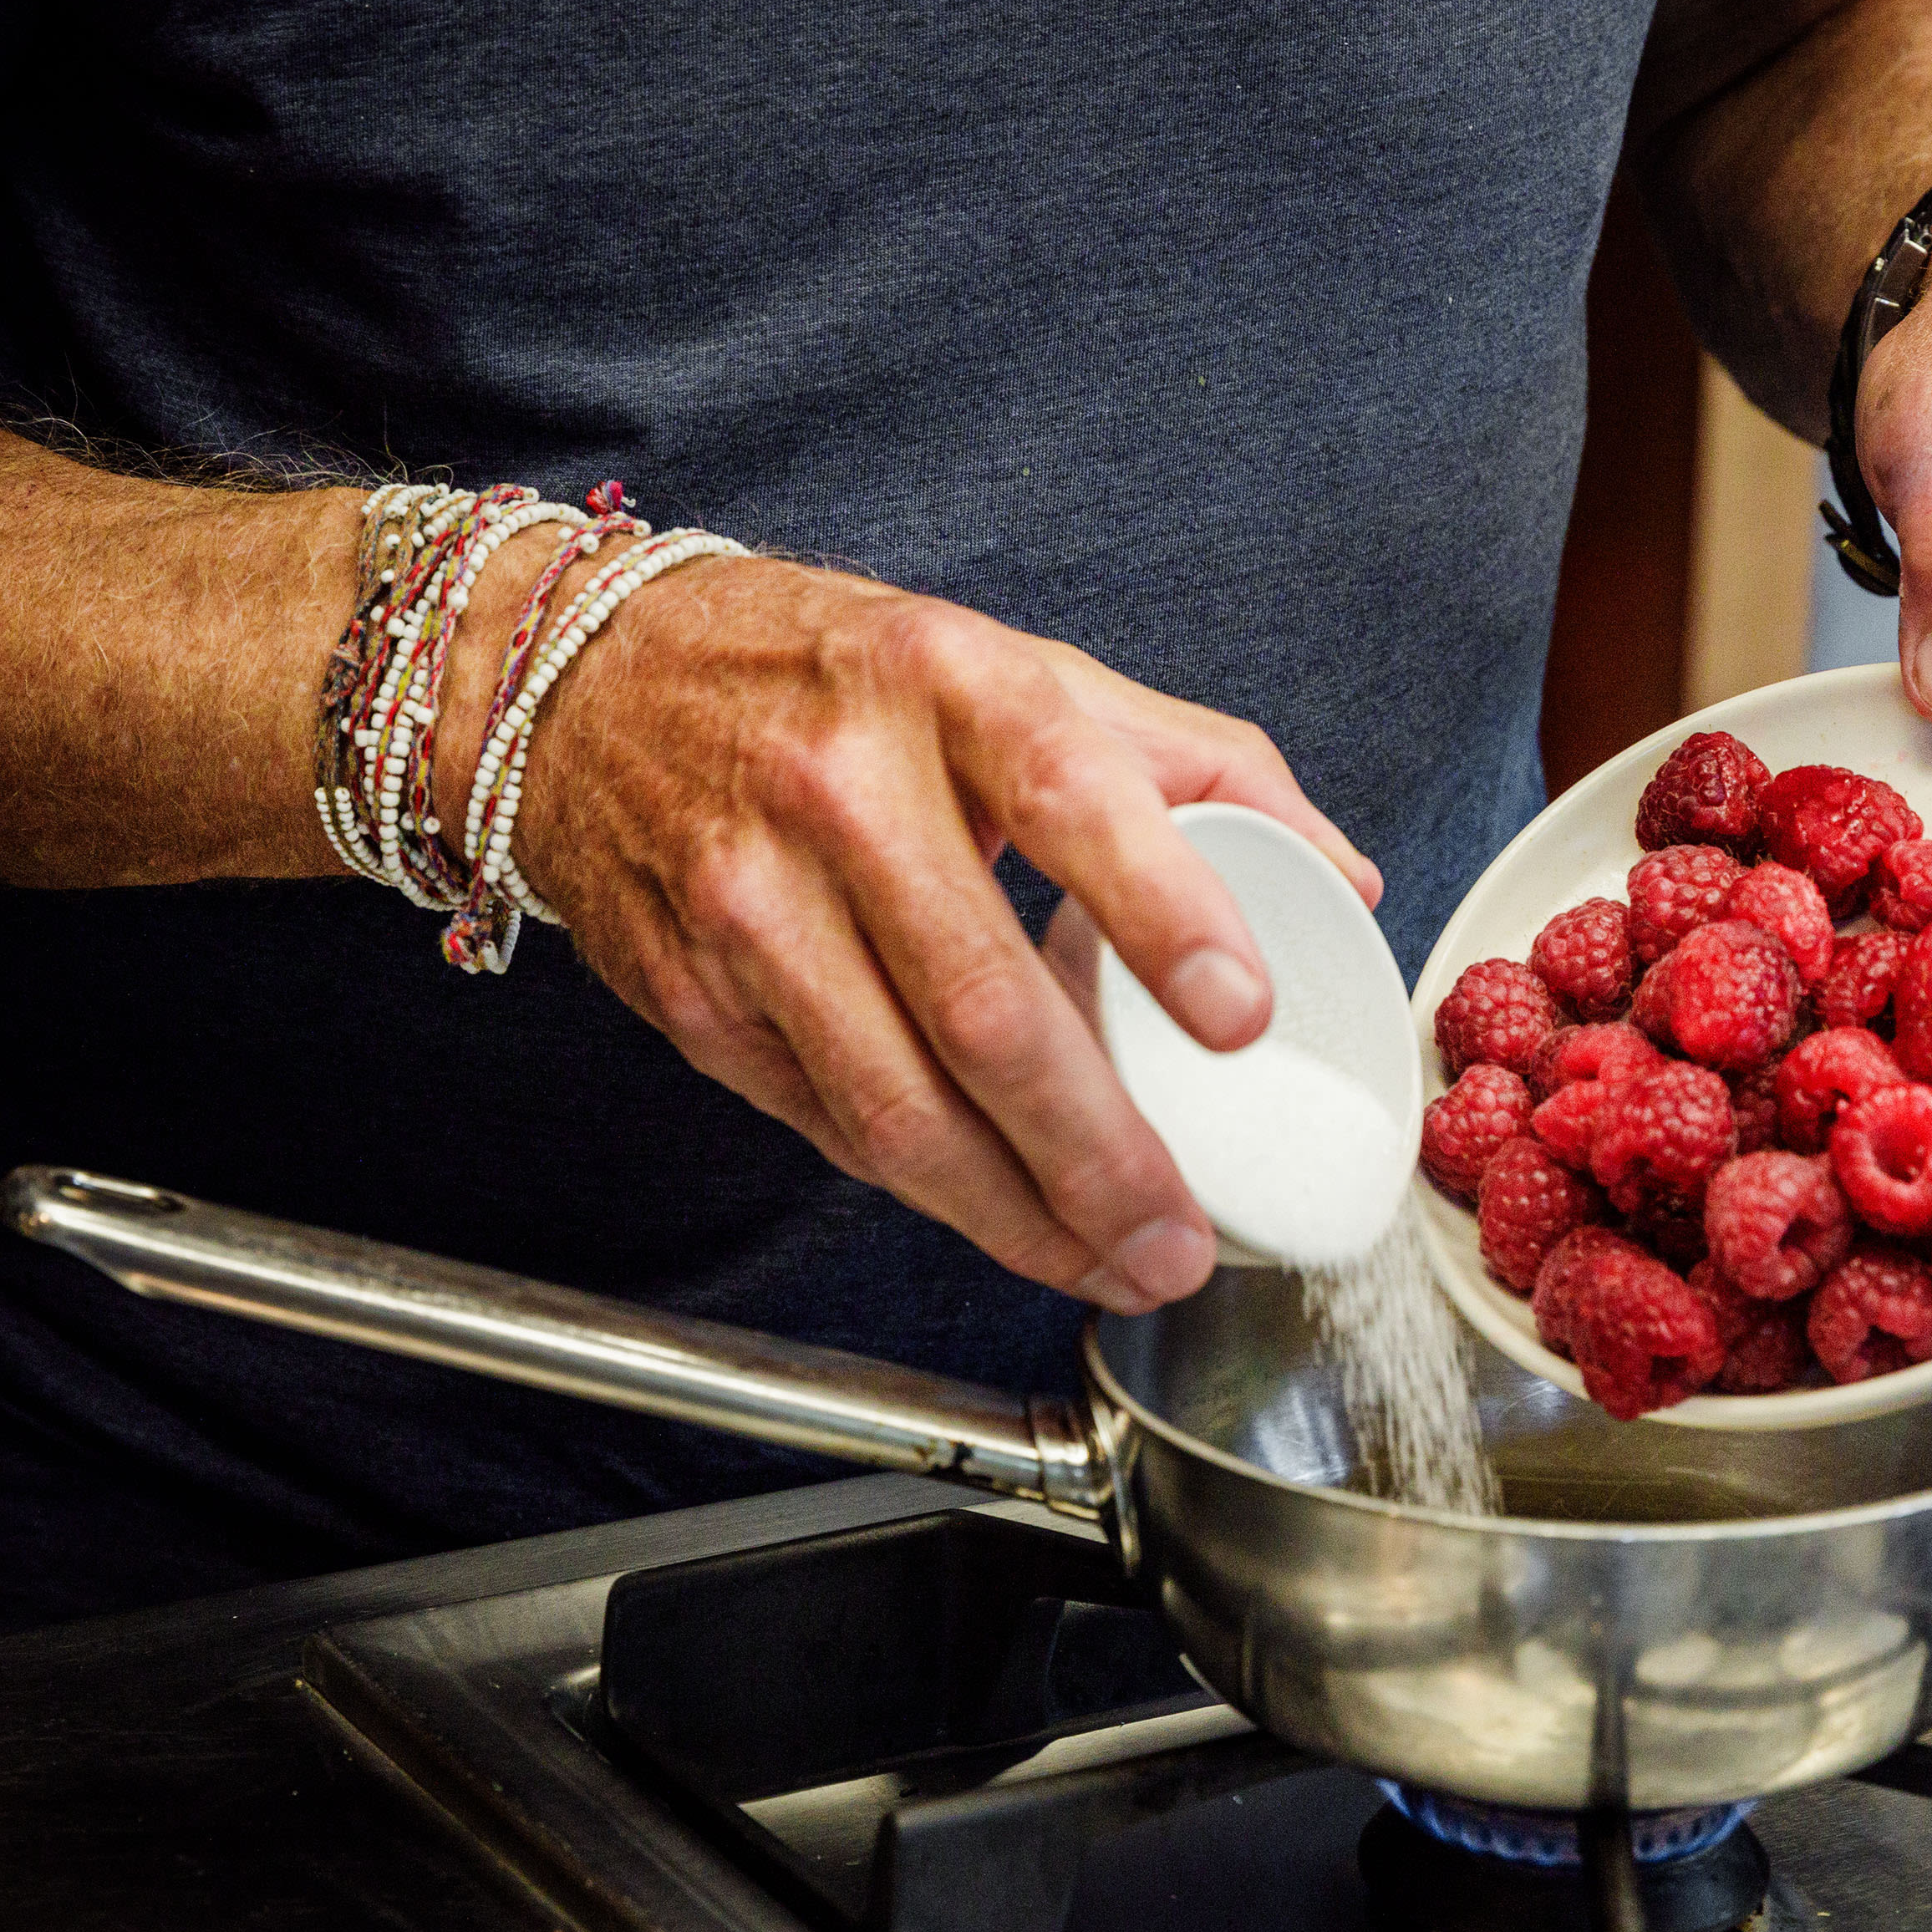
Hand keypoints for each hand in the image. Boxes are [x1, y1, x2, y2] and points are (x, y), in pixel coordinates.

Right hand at [449, 555, 1380, 1313]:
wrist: (591, 683)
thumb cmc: (841, 681)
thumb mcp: (1019, 667)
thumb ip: (1195, 764)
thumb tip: (1341, 879)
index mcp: (946, 683)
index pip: (1071, 795)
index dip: (1166, 914)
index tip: (1242, 1018)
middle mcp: (837, 788)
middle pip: (982, 1007)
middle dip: (1100, 1154)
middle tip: (1180, 1236)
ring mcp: (748, 898)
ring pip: (897, 1104)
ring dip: (1019, 1216)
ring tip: (1113, 1264)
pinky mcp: (691, 993)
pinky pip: (830, 1125)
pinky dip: (928, 1189)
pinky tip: (1004, 1218)